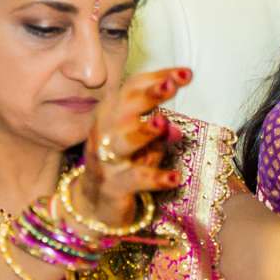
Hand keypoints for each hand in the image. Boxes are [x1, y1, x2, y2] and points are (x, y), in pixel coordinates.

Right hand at [81, 67, 187, 224]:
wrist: (94, 206)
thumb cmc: (122, 166)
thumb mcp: (142, 145)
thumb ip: (157, 131)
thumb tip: (174, 127)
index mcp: (111, 115)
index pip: (132, 89)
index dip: (157, 79)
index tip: (186, 73)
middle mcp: (105, 133)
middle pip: (124, 108)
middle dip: (148, 95)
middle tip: (171, 86)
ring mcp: (106, 160)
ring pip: (124, 142)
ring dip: (143, 132)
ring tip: (163, 124)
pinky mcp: (113, 187)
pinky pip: (135, 180)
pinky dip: (155, 178)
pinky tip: (175, 178)